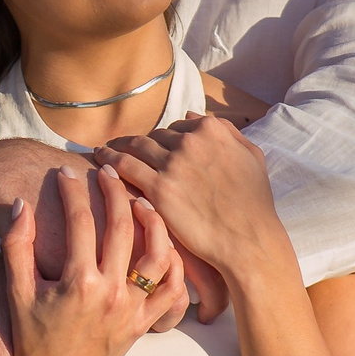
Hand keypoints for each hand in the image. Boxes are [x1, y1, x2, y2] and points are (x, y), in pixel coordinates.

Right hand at [2, 167, 184, 355]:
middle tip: (107, 171)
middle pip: (123, 227)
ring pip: (158, 254)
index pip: (80, 222)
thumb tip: (21, 204)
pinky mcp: (144, 323)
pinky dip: (173, 264)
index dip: (73, 192)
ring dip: (153, 221)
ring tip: (141, 199)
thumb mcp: (17, 290)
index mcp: (78, 283)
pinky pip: (172, 290)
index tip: (67, 172)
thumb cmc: (31, 334)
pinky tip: (162, 242)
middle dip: (115, 191)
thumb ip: (17, 246)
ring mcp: (132, 310)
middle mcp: (111, 295)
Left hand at [96, 115, 290, 274]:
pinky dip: (110, 160)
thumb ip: (227, 131)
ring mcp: (173, 164)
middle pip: (155, 136)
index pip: (177, 127)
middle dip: (141, 143)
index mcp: (212, 130)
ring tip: (104, 151)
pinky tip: (100, 162)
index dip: (164, 138)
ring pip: (135, 146)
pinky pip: (125, 166)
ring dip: (117, 146)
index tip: (153, 147)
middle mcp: (191, 141)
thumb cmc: (254, 203)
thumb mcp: (251, 156)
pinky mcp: (158, 188)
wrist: (248, 239)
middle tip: (123, 149)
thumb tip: (193, 117)